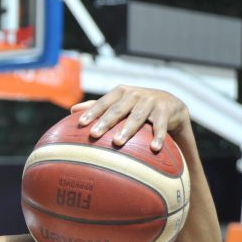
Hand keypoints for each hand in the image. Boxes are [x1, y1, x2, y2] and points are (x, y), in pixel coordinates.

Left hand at [70, 85, 189, 151]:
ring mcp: (151, 101)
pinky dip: (158, 136)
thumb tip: (72, 110)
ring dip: (127, 129)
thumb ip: (98, 106)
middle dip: (106, 122)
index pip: (103, 102)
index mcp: (120, 92)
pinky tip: (154, 149)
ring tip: (117, 142)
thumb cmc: (136, 106)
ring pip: (137, 117)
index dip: (92, 112)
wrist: (169, 104)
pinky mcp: (166, 110)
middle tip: (94, 135)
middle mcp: (135, 94)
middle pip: (118, 109)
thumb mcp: (119, 103)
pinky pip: (160, 125)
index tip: (81, 123)